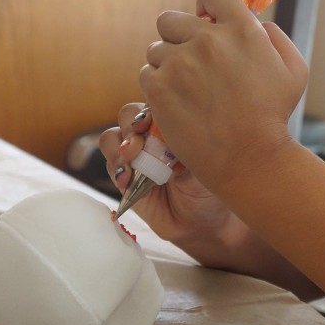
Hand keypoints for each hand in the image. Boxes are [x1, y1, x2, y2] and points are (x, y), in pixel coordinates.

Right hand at [100, 102, 322, 298]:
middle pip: (128, 115)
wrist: (205, 222)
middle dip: (131, 127)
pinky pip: (111, 165)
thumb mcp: (207, 165)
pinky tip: (129, 180)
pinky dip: (117, 170)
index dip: (150, 108)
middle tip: (139, 145)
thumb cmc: (213, 187)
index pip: (156, 102)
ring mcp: (136, 155)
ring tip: (133, 162)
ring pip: (112, 138)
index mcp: (174, 122)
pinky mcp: (125, 177)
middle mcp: (152, 134)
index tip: (151, 121)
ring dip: (120, 148)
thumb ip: (187, 148)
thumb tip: (169, 137)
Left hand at [139, 0, 307, 189]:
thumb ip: (275, 37)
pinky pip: (147, 73)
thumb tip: (256, 23)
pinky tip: (177, 102)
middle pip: (171, 18)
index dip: (205, 5)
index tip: (207, 22)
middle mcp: (208, 40)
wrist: (249, 158)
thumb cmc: (274, 117)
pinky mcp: (160, 87)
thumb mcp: (294, 70)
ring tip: (187, 90)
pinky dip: (158, 86)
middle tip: (192, 64)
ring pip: (156, 49)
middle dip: (179, 37)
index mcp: (242, 29)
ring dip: (168, 65)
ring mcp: (180, 62)